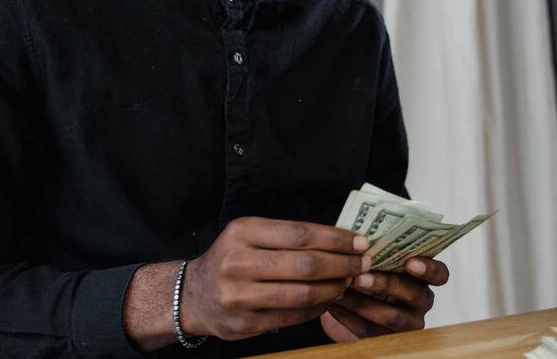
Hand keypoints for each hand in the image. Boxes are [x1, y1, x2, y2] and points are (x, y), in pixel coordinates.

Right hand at [183, 217, 371, 340]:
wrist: (193, 295)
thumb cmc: (231, 259)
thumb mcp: (249, 235)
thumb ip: (287, 236)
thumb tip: (341, 239)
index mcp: (242, 232)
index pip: (300, 234)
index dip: (335, 239)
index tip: (360, 241)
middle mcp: (238, 262)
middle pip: (305, 264)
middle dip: (342, 264)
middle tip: (363, 263)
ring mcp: (239, 296)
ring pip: (302, 294)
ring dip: (333, 288)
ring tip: (348, 282)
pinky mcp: (245, 323)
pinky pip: (293, 317)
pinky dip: (317, 308)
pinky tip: (328, 299)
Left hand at [320, 256, 449, 341]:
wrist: (348, 304)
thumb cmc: (366, 272)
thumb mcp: (374, 260)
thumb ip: (374, 251)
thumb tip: (357, 239)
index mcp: (423, 277)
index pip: (440, 274)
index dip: (429, 268)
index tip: (410, 261)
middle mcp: (421, 301)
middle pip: (413, 294)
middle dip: (385, 284)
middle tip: (360, 277)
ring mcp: (408, 323)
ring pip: (392, 316)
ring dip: (363, 302)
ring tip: (341, 290)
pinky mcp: (388, 340)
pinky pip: (371, 331)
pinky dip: (350, 318)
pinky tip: (333, 307)